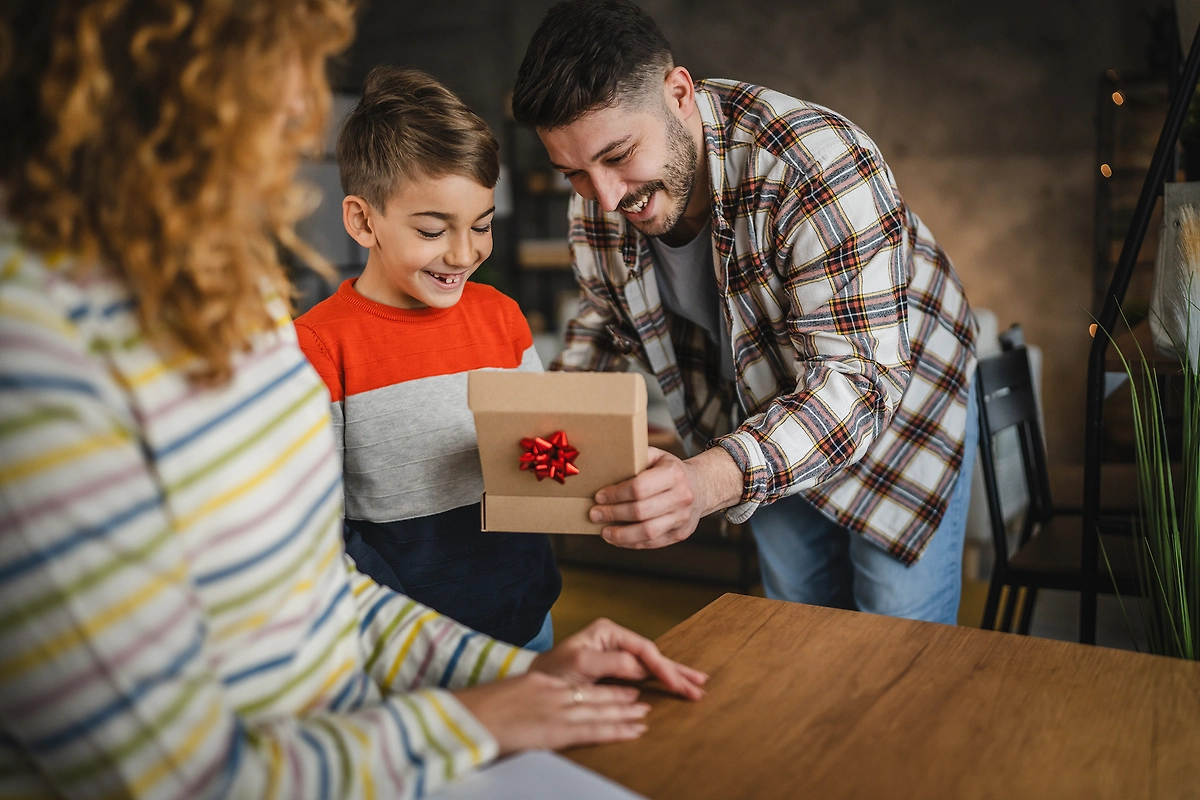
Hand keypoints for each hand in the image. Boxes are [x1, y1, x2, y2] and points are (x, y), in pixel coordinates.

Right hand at [454, 671, 648, 753]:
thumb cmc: (475, 713)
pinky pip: (593, 730)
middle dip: (621, 697)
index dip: (602, 688)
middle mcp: (551, 693)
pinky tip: (633, 731)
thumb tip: (530, 715)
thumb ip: (522, 703)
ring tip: (644, 714)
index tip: (619, 689)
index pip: (578, 685)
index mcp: (538, 684)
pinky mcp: (555, 730)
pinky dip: (617, 729)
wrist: (462, 717)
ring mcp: (555, 710)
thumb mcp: (504, 699)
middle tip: (642, 699)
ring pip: (600, 710)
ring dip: (626, 713)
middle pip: (595, 694)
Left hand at [529, 618, 707, 700]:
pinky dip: (662, 681)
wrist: (535, 684)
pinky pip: (644, 675)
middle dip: (676, 671)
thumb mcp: (579, 663)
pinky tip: (677, 685)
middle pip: (653, 655)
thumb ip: (610, 663)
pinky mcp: (615, 670)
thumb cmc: (552, 671)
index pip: (643, 650)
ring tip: (697, 685)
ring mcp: (616, 654)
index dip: (662, 667)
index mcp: (608, 632)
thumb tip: (639, 667)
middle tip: (699, 686)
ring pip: (652, 665)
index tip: (676, 684)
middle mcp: (615, 640)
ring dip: (674, 675)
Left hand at [589, 446, 742, 548]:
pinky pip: (653, 543)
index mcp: (674, 474)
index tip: (599, 496)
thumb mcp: (658, 456)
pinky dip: (632, 543)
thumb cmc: (671, 470)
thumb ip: (636, 458)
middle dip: (613, 514)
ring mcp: (683, 518)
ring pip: (648, 532)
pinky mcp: (681, 534)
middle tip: (595, 514)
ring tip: (604, 532)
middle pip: (641, 511)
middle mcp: (682, 497)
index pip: (639, 488)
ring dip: (621, 535)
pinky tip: (618, 539)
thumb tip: (606, 465)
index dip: (616, 494)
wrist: (702, 486)